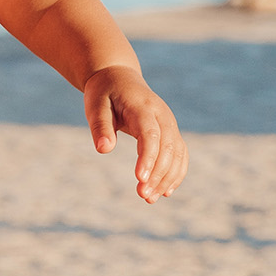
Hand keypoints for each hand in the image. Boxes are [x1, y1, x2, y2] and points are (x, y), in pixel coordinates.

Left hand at [83, 65, 187, 202]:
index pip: (150, 134)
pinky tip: (165, 191)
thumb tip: (103, 150)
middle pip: (167, 146)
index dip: (148, 157)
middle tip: (142, 196)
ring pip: (177, 153)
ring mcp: (169, 123)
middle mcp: (162, 115)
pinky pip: (180, 154)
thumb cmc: (104, 92)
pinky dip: (176, 173)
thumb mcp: (95, 104)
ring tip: (149, 199)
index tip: (140, 179)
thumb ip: (100, 126)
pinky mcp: (170, 131)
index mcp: (143, 107)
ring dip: (167, 178)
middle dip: (158, 173)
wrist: (119, 76)